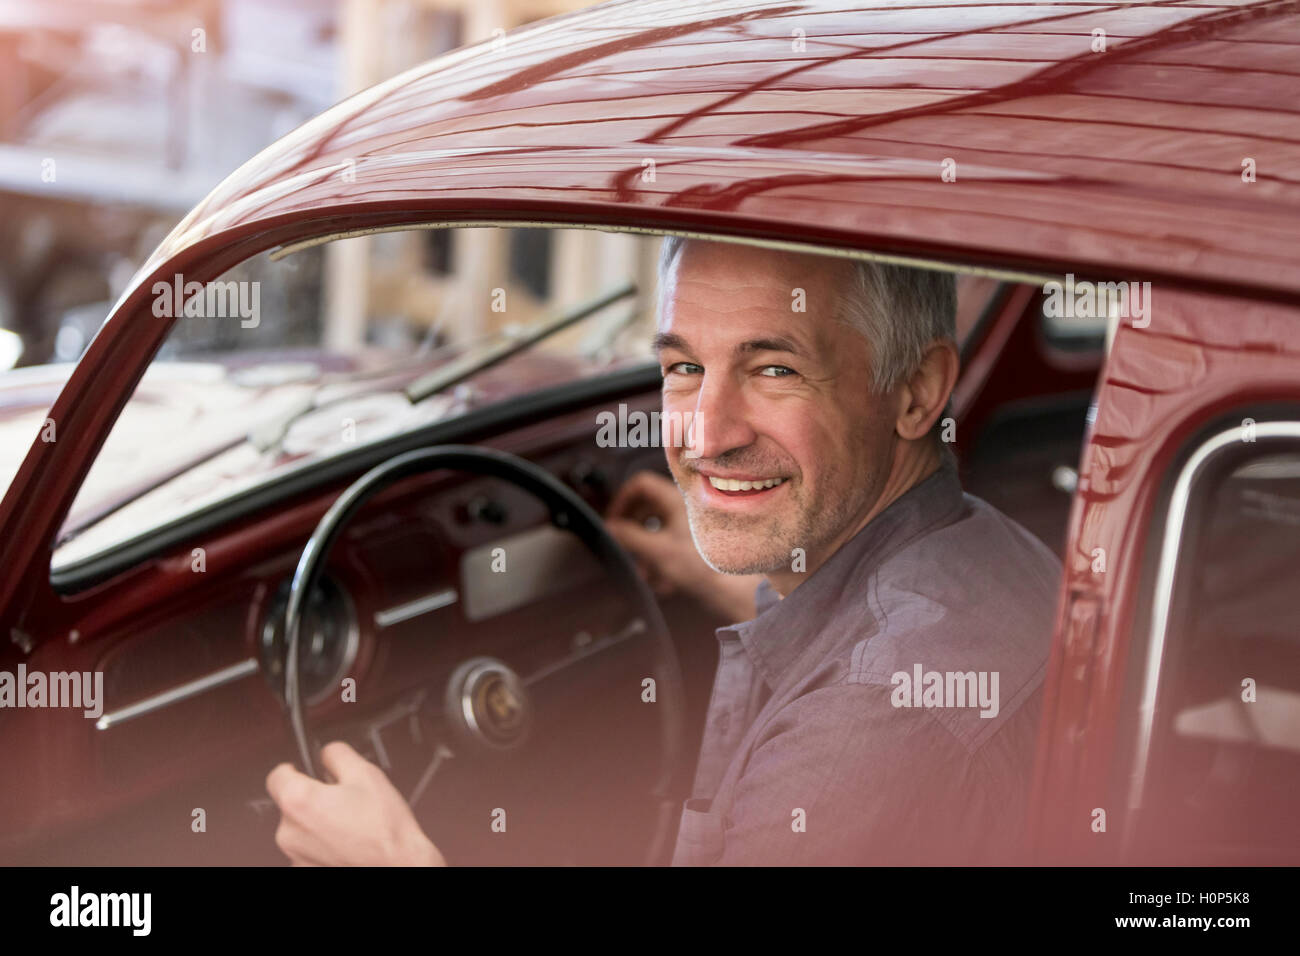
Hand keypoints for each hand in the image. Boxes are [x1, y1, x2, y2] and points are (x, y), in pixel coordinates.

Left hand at [266, 741, 445, 865]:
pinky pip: (309, 848)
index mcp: (298, 800)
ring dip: (320, 822)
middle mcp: (288, 831)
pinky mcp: (305, 869)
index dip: (294, 768)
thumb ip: (337, 754)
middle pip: (292, 803)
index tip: (303, 769)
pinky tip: (349, 841)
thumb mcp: (366, 773)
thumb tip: (326, 753)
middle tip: (344, 798)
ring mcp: (295, 855)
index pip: (277, 775)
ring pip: (301, 827)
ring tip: (352, 823)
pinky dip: (324, 843)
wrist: (397, 867)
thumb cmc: (383, 830)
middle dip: (314, 797)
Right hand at [605, 470, 761, 622]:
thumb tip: (608, 527)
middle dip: (633, 531)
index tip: (614, 521)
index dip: (622, 500)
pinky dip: (661, 561)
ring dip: (645, 551)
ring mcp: (690, 524)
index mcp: (676, 498)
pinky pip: (670, 544)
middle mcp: (684, 506)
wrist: (734, 589)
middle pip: (646, 508)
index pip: (640, 483)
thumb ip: (629, 536)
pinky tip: (664, 583)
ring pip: (657, 528)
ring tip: (646, 574)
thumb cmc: (702, 565)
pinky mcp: (695, 542)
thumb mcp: (657, 551)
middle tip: (624, 548)